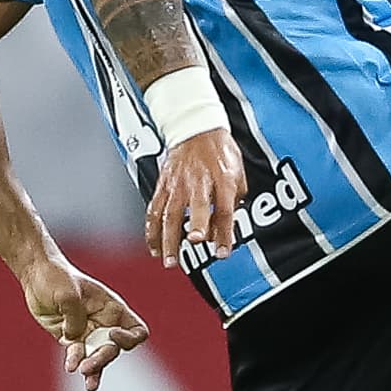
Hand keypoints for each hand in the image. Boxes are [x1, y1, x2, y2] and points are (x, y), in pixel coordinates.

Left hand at [21, 257, 150, 390]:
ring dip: (94, 369)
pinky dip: (75, 363)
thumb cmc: (56, 276)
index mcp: (112, 308)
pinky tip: (71, 367)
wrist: (36, 276)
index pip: (136, 330)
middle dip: (103, 358)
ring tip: (88, 381)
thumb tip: (74, 338)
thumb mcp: (67, 293)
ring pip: (97, 357)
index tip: (112, 334)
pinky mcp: (71, 340)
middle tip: (88, 366)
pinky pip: (78, 356)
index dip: (129, 338)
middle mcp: (104, 323)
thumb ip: (75, 317)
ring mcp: (88, 333)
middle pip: (114, 349)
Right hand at [145, 127, 247, 267]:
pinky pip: (154, 211)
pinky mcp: (162, 186)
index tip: (223, 253)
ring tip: (169, 261)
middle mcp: (198, 182)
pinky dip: (152, 231)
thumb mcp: (238, 175)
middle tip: (194, 243)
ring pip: (169, 214)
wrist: (196, 129)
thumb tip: (223, 230)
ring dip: (168, 239)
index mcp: (222, 180)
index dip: (224, 233)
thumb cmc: (219, 153)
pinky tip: (154, 247)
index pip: (224, 209)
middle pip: (196, 206)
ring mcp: (177, 184)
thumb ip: (233, 203)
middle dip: (196, 224)